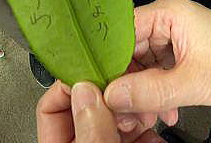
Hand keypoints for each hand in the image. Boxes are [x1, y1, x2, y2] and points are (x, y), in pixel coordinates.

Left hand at [36, 80, 164, 142]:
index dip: (74, 84)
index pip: (54, 103)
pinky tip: (156, 127)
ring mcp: (107, 142)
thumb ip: (90, 126)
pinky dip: (149, 125)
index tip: (95, 74)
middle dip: (115, 96)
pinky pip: (137, 129)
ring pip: (118, 114)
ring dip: (137, 109)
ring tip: (146, 110)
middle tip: (127, 92)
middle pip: (93, 104)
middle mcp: (83, 140)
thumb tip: (86, 89)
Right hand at [104, 0, 210, 116]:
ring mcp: (170, 32)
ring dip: (142, 91)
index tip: (101, 89)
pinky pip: (155, 67)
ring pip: (140, 62)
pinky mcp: (176, 46)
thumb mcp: (194, 82)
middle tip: (126, 114)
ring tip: (147, 116)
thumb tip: (112, 95)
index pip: (121, 31)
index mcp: (168, 12)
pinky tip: (162, 110)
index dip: (109, 60)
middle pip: (129, 49)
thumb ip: (151, 91)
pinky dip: (155, 89)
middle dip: (127, 84)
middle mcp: (165, 17)